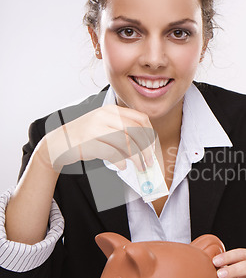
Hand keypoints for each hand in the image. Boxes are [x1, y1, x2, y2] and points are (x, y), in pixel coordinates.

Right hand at [37, 104, 156, 172]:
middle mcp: (105, 116)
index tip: (153, 148)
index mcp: (112, 110)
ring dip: (136, 157)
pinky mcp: (89, 142)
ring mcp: (96, 128)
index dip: (150, 134)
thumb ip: (123, 130)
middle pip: (136, 131)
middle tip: (149, 161)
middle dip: (146, 148)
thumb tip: (145, 147)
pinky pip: (111, 152)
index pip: (140, 118)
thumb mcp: (105, 125)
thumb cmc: (86, 136)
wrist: (60, 141)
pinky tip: (123, 166)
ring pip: (126, 142)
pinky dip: (120, 161)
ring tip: (140, 166)